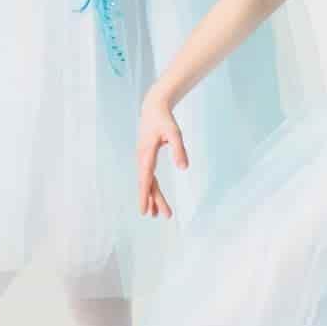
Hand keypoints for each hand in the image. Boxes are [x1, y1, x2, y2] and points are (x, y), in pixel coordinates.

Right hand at [136, 91, 188, 217]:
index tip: (145, 211)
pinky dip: (151, 189)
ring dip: (153, 198)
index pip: (146, 179)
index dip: (145, 196)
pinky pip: (148, 177)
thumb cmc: (164, 120)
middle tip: (165, 217)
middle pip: (148, 185)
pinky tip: (155, 199)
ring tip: (159, 215)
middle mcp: (142, 159)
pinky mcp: (146, 158)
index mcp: (147, 154)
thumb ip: (179, 150)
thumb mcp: (175, 133)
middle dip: (155, 201)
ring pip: (148, 182)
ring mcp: (143, 159)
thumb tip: (184, 168)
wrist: (153, 108)